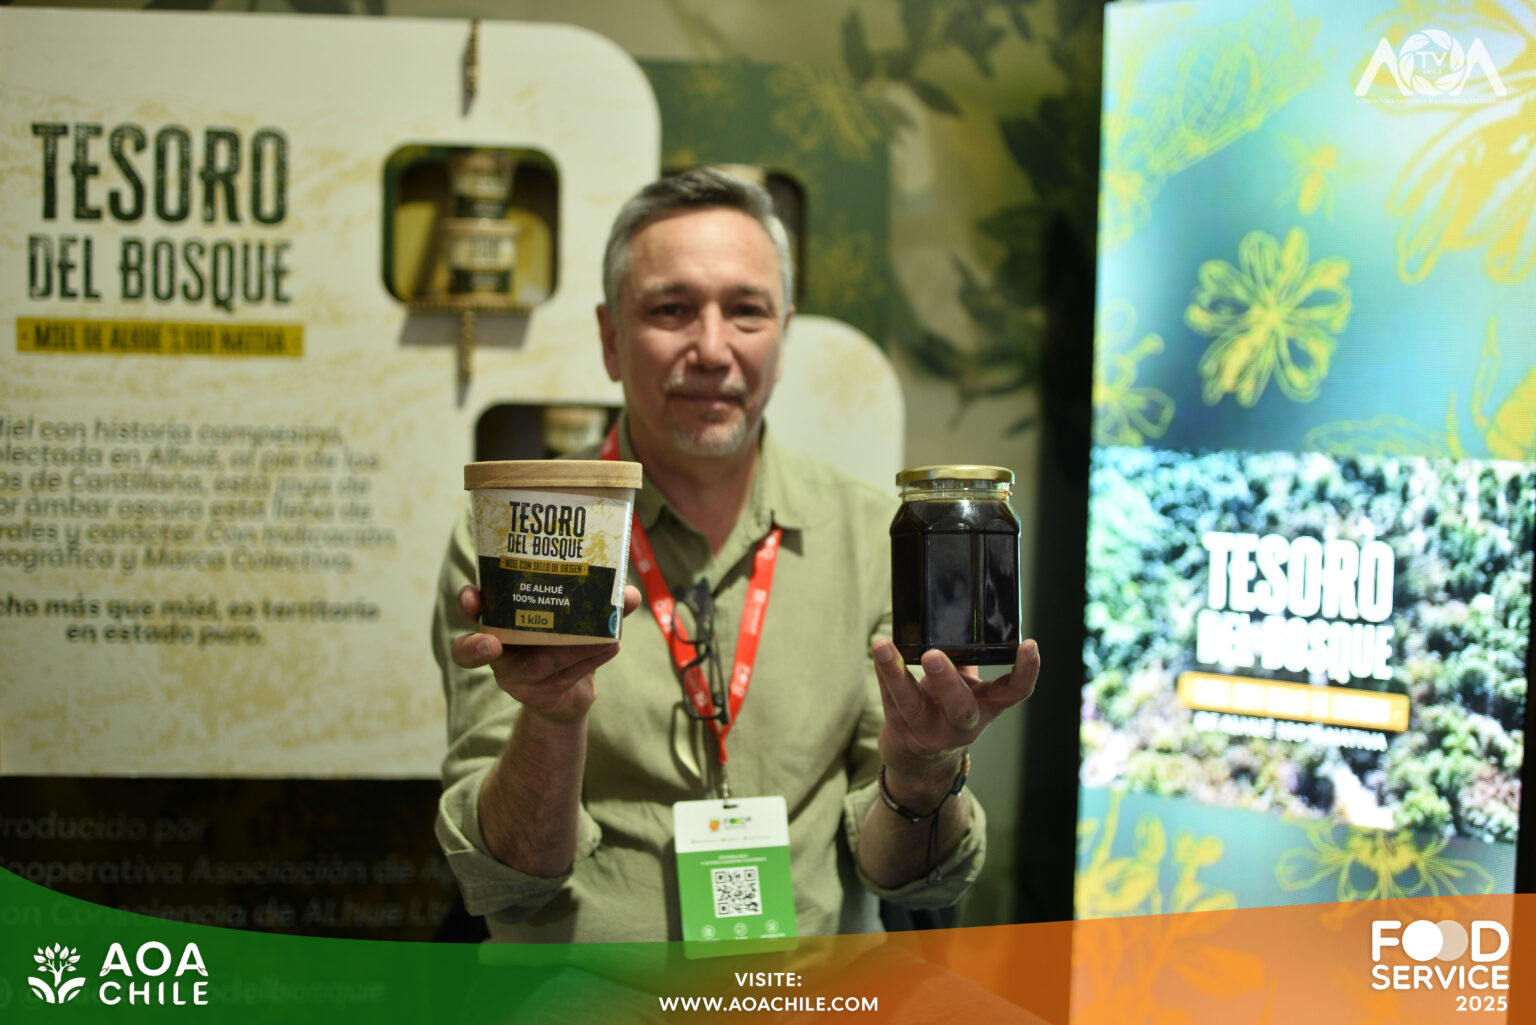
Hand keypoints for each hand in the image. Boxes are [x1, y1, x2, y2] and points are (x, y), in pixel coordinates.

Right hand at [451, 584, 643, 722]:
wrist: (572, 693)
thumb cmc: (568, 641)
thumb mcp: (582, 616)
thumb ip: (604, 602)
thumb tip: (628, 594)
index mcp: (501, 618)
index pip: (473, 608)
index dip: (468, 602)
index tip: (474, 597)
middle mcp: (499, 649)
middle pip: (471, 652)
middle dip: (476, 647)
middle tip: (491, 644)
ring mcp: (514, 677)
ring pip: (532, 667)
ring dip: (569, 649)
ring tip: (602, 637)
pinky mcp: (536, 696)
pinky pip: (560, 679)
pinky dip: (589, 661)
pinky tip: (612, 647)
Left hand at [870, 638, 1039, 793]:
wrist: (920, 760)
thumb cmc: (946, 709)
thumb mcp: (966, 689)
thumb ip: (965, 660)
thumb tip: (957, 615)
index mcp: (987, 707)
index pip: (1016, 692)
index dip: (1027, 672)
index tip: (1029, 645)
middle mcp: (963, 725)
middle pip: (960, 708)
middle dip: (947, 681)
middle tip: (933, 655)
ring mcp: (931, 732)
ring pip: (912, 705)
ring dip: (896, 674)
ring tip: (883, 646)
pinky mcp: (902, 731)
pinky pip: (889, 699)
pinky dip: (882, 672)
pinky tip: (877, 652)